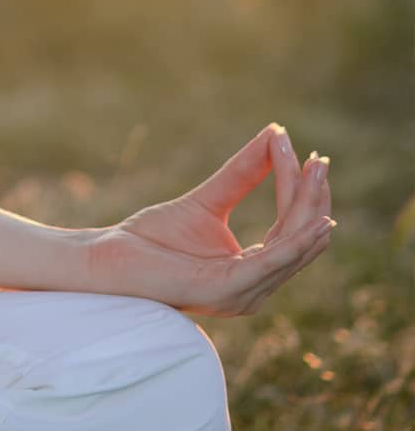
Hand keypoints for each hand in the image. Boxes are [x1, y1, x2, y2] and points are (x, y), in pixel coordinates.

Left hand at [80, 123, 333, 316]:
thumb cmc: (152, 238)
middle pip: (298, 239)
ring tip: (315, 171)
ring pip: (291, 248)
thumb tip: (273, 137)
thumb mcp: (206, 202)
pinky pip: (270, 263)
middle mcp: (254, 289)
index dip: (301, 194)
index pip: (289, 232)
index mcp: (251, 274)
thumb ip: (241, 175)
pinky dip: (294, 241)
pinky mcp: (226, 289)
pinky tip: (310, 220)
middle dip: (312, 198)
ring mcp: (243, 293)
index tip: (309, 155)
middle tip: (320, 160)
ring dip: (307, 208)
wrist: (109, 259)